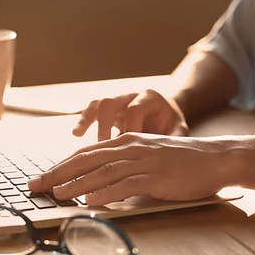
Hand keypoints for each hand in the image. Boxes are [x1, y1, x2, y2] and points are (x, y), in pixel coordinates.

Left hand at [28, 132, 230, 205]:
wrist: (215, 158)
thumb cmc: (180, 161)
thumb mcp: (147, 155)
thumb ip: (123, 164)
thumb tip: (96, 181)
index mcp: (126, 141)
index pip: (85, 153)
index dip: (60, 165)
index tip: (42, 177)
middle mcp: (130, 147)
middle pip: (86, 160)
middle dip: (58, 173)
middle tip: (35, 185)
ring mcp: (143, 161)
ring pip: (102, 171)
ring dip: (77, 184)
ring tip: (56, 194)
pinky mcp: (156, 177)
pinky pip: (126, 185)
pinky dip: (106, 193)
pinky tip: (91, 201)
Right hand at [72, 89, 188, 140]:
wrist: (166, 112)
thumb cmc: (171, 124)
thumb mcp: (178, 131)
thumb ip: (173, 141)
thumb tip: (168, 159)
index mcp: (150, 98)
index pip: (134, 109)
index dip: (129, 129)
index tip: (128, 150)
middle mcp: (130, 95)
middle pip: (111, 103)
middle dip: (104, 127)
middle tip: (103, 150)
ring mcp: (117, 100)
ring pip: (97, 104)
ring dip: (89, 122)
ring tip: (82, 141)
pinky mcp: (108, 109)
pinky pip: (91, 109)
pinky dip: (83, 121)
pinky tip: (76, 135)